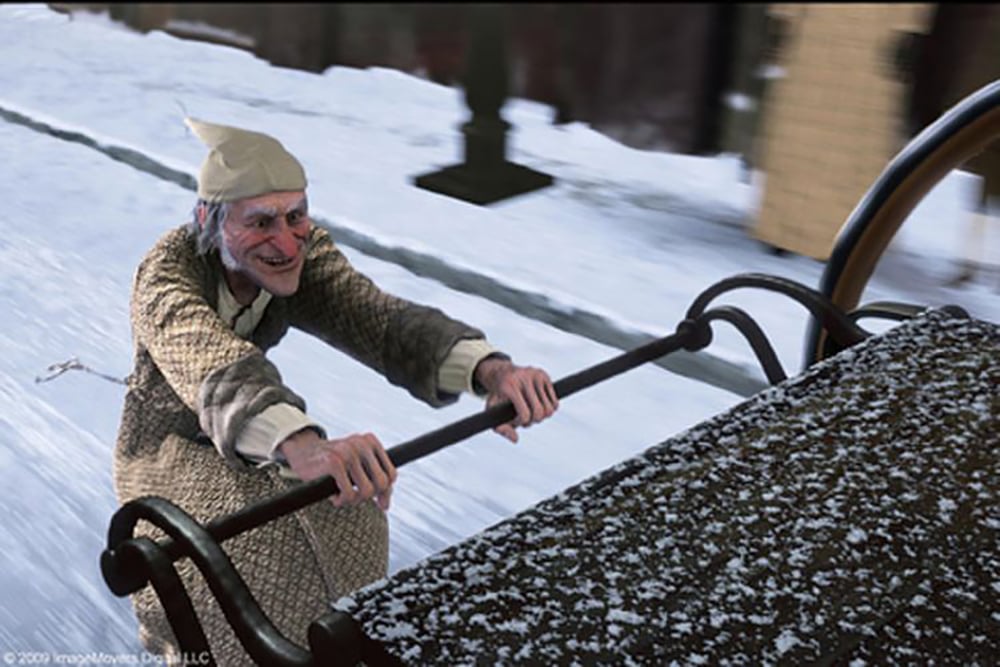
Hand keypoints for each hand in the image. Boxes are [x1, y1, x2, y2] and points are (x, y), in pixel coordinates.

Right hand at [278, 429, 396, 510]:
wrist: (302, 453)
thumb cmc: (334, 463)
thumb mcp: (358, 467)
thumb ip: (375, 482)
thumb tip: (385, 505)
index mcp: (371, 442)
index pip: (391, 474)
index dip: (384, 491)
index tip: (375, 499)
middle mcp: (361, 444)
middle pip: (382, 484)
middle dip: (368, 496)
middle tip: (353, 496)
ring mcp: (348, 452)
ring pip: (366, 491)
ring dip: (353, 500)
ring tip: (342, 495)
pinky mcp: (334, 462)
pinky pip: (349, 494)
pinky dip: (341, 500)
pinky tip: (333, 496)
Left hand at [475, 357, 558, 442]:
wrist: (503, 373)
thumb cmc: (498, 396)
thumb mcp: (492, 411)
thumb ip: (500, 428)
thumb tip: (516, 439)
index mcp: (509, 385)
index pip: (524, 414)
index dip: (521, 423)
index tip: (516, 420)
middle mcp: (523, 377)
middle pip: (540, 413)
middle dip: (533, 421)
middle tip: (526, 418)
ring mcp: (536, 375)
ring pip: (550, 409)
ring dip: (542, 417)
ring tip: (531, 413)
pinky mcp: (545, 376)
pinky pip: (555, 403)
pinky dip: (549, 410)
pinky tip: (538, 406)